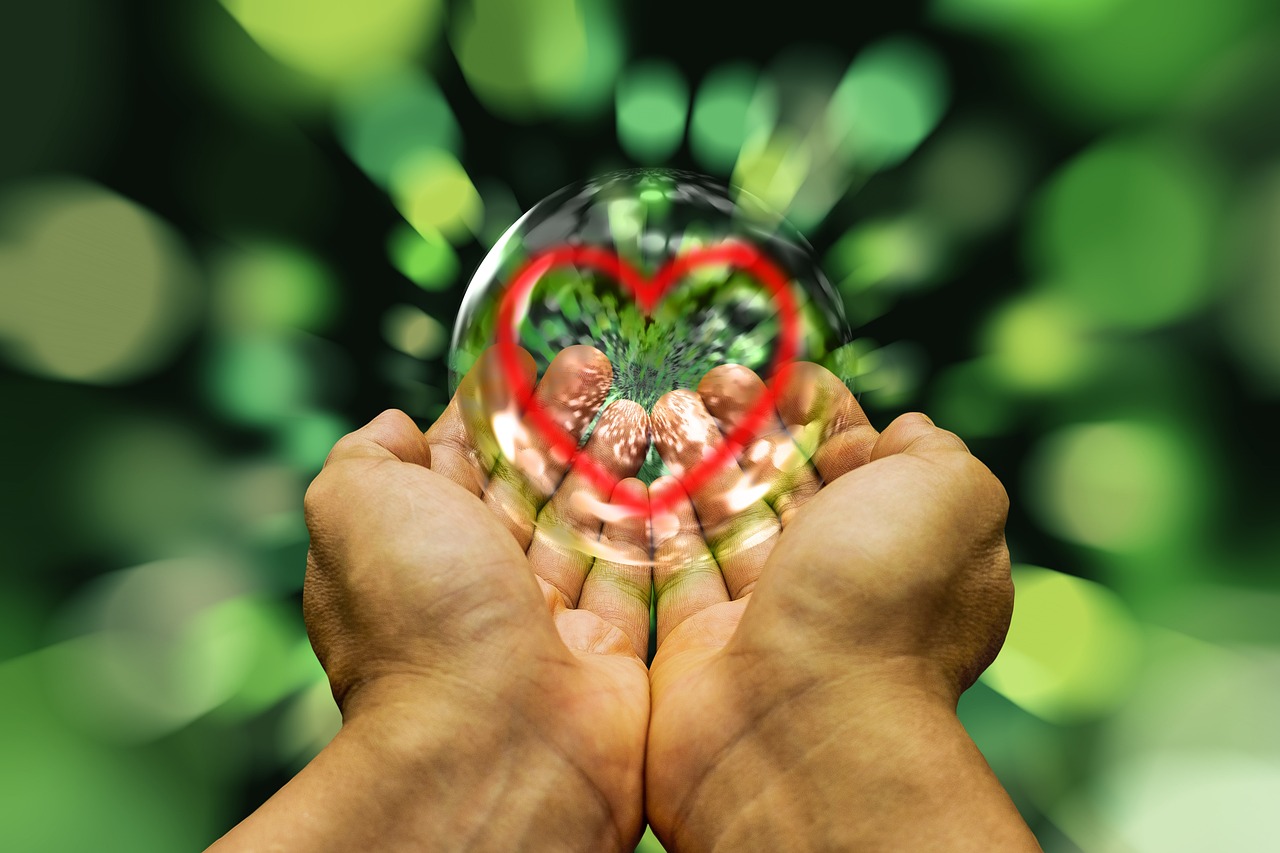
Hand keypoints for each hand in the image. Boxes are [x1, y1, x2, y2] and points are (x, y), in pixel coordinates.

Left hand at [211, 345, 652, 851]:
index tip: (531, 357)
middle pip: (529, 482)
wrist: (493, 743)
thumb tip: (394, 425)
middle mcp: (478, 584)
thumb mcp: (352, 505)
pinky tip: (674, 468)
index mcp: (416, 546)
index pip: (459, 457)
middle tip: (598, 364)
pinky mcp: (610, 651)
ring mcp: (547, 621)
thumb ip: (367, 454)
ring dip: (614, 459)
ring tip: (643, 404)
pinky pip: (640, 574)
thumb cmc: (418, 618)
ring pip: (587, 522)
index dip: (496, 404)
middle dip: (563, 419)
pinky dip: (658, 522)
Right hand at [644, 363, 1038, 850]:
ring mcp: (764, 618)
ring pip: (722, 521)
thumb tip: (903, 431)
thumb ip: (934, 451)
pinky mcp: (698, 646)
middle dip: (747, 426)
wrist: (800, 726)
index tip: (780, 373)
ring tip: (663, 408)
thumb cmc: (880, 601)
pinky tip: (634, 469)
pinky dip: (652, 519)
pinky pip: (670, 570)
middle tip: (710, 383)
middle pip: (784, 484)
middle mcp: (836, 584)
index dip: (820, 411)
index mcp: (903, 547)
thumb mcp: (951, 496)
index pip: (860, 461)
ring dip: (695, 460)